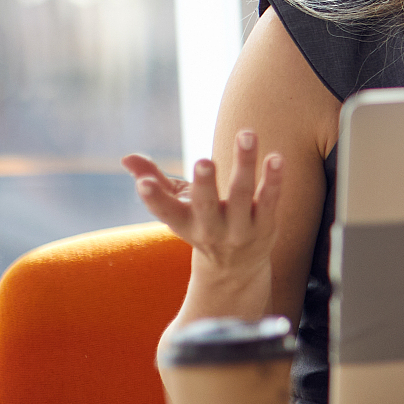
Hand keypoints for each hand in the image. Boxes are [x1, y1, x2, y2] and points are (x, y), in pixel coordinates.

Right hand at [122, 129, 283, 277]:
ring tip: (247, 135)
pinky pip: (270, 201)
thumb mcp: (176, 206)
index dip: (152, 199)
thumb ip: (155, 180)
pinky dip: (273, 180)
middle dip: (205, 184)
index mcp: (183, 223)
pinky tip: (276, 158)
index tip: (143, 184)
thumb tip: (126, 157)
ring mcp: (239, 229)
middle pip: (206, 205)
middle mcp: (210, 229)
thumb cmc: (201, 223)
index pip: (165, 212)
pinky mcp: (265, 225)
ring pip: (242, 196)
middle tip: (204, 161)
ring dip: (244, 165)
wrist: (235, 267)